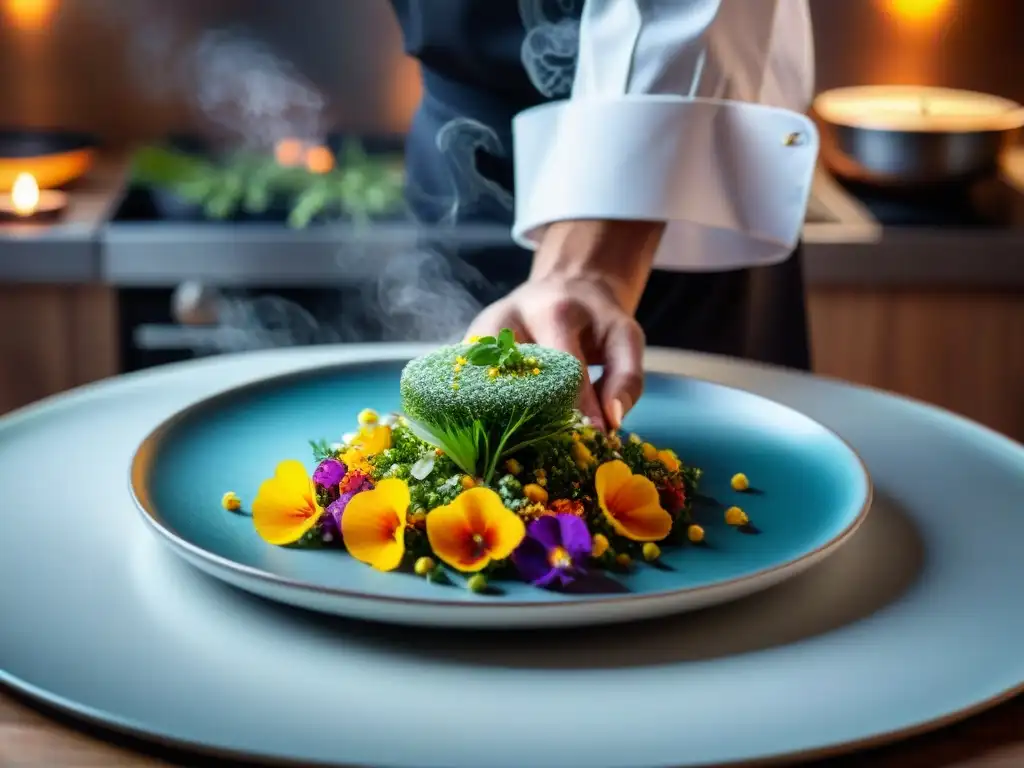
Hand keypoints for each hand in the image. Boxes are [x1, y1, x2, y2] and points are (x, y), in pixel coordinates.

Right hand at [465, 219, 662, 429]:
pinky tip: (493, 433)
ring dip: (498, 418)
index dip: (580, 407)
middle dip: (535, 418)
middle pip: (515, 378)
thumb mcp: (625, 338)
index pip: (565, 369)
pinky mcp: (465, 345)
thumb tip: (611, 422)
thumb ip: (626, 379)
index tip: (592, 439)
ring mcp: (480, 332)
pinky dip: (481, 409)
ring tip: (516, 448)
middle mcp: (509, 319)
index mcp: (554, 313)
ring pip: (482, 383)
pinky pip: (468, 383)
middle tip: (551, 452)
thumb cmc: (597, 320)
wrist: (567, 285)